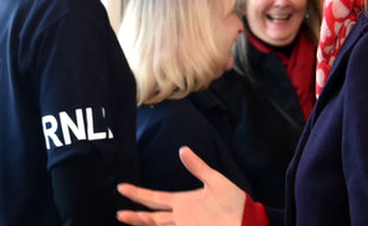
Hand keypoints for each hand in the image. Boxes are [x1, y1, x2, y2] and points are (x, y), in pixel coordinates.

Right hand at [116, 146, 245, 225]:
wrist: (248, 221)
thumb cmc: (234, 201)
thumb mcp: (215, 180)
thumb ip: (197, 167)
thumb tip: (182, 149)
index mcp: (182, 202)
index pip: (155, 198)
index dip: (138, 193)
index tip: (122, 187)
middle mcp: (180, 216)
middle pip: (152, 217)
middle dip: (135, 216)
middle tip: (119, 213)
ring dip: (143, 224)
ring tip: (127, 218)